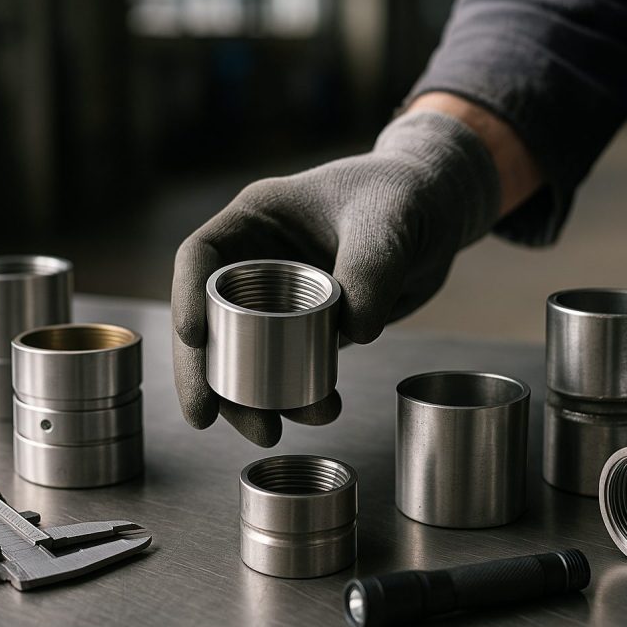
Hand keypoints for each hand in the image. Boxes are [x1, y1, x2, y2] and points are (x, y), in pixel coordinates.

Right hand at [172, 111, 502, 445]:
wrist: (440, 212)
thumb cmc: (404, 194)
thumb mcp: (387, 224)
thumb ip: (369, 271)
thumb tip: (354, 331)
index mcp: (257, 218)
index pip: (200, 256)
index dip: (187, 296)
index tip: (195, 338)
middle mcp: (258, 258)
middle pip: (210, 318)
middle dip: (205, 373)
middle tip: (206, 417)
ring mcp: (282, 295)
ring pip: (244, 354)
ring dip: (250, 398)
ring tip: (269, 432)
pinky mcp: (309, 324)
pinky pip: (287, 366)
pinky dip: (293, 396)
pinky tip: (314, 413)